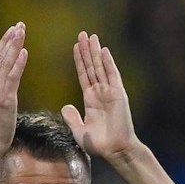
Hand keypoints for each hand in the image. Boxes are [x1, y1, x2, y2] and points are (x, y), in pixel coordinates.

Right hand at [0, 23, 26, 154]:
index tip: (11, 30)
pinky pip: (13, 78)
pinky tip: (24, 52)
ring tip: (21, 31)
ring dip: (14, 46)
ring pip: (5, 64)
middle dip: (10, 39)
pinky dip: (18, 64)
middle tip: (19, 25)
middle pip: (0, 57)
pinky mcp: (6, 100)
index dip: (3, 43)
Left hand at [62, 31, 139, 164]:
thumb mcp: (79, 130)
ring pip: (100, 67)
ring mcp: (110, 91)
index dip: (79, 61)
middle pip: (92, 67)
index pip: (83, 75)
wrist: (115, 149)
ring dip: (95, 51)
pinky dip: (108, 62)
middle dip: (87, 50)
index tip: (76, 47)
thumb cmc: (99, 144)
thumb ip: (72, 118)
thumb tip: (65, 106)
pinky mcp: (118, 94)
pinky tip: (103, 50)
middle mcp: (100, 92)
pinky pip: (112, 75)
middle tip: (82, 34)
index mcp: (90, 100)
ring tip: (90, 36)